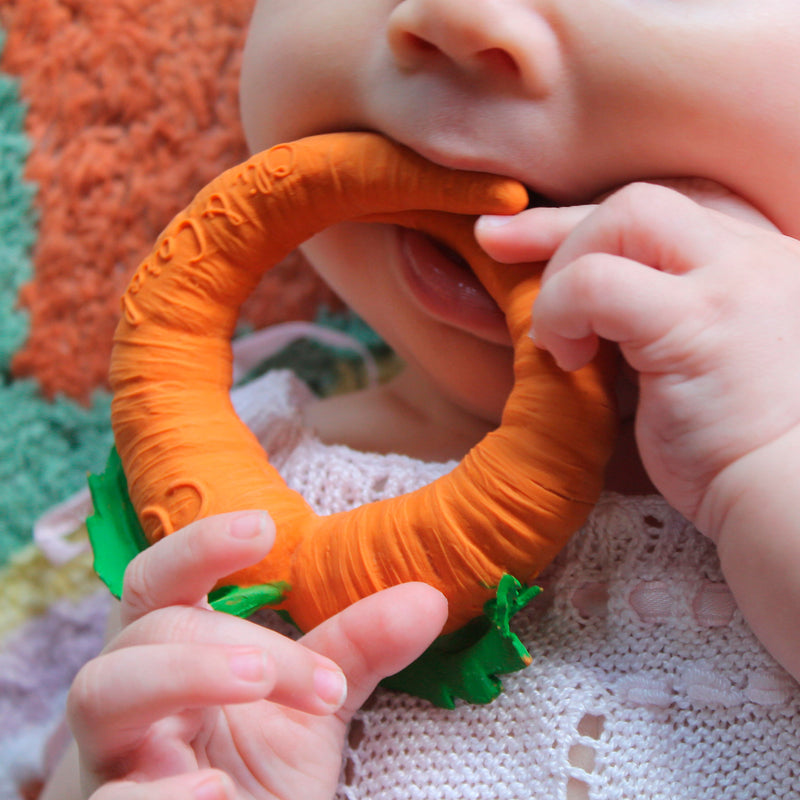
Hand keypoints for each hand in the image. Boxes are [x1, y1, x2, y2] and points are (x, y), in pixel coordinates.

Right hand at [67, 511, 447, 799]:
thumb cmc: (257, 770)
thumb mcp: (313, 704)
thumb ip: (357, 650)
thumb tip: (428, 599)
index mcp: (174, 651)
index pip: (160, 580)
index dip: (197, 545)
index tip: (263, 527)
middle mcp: (133, 695)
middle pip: (148, 629)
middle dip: (230, 638)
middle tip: (314, 676)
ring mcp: (115, 758)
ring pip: (100, 690)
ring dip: (185, 673)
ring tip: (256, 683)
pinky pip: (111, 799)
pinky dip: (160, 792)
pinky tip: (218, 791)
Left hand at [476, 181, 799, 528]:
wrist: (791, 500)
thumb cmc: (738, 448)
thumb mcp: (703, 362)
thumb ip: (661, 318)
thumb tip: (583, 307)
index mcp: (755, 263)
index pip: (661, 214)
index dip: (584, 220)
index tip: (522, 235)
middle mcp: (754, 258)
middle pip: (641, 201)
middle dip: (558, 226)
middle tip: (500, 249)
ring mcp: (735, 283)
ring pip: (626, 216)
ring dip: (565, 269)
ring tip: (558, 336)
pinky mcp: (701, 323)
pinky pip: (600, 283)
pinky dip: (562, 308)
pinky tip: (567, 355)